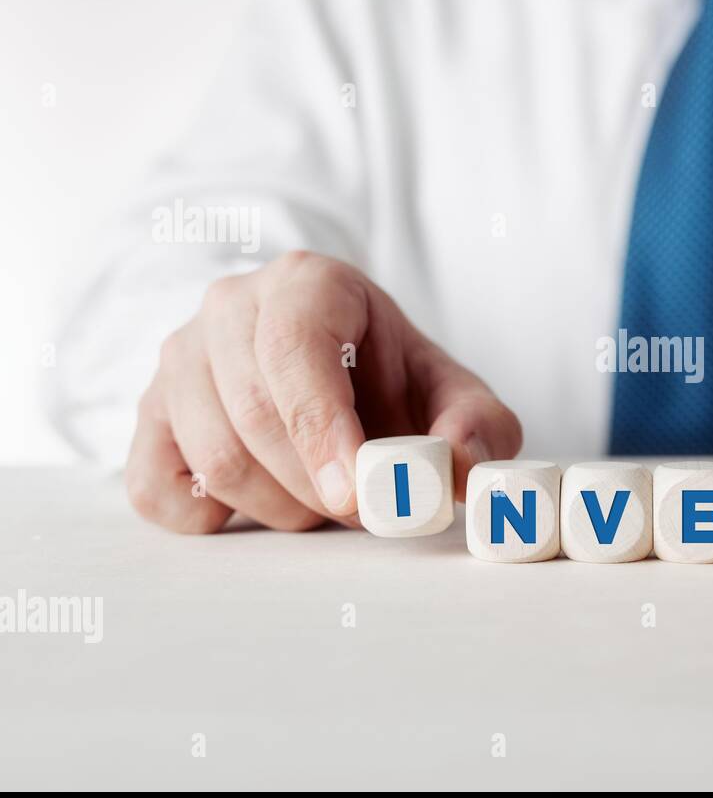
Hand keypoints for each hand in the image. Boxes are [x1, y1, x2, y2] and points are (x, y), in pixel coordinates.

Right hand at [125, 251, 522, 532]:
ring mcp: (178, 359)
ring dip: (279, 505)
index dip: (321, 427)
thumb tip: (458, 465)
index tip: (354, 493)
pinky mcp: (149, 415)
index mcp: (307, 282)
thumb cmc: (394, 383)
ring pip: (212, 454)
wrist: (340, 375)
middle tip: (363, 513)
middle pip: (253, 412)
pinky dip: (211, 516)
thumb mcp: (453, 395)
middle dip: (316, 484)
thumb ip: (478, 426)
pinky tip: (260, 502)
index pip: (293, 347)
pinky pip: (155, 486)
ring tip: (324, 502)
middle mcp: (229, 306)